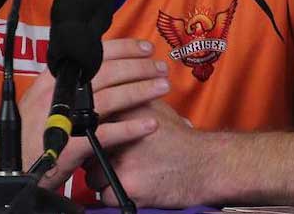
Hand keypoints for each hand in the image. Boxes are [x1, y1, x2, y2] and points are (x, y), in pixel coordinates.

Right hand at [18, 38, 170, 188]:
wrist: (8, 165)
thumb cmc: (28, 134)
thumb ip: (65, 85)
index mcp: (53, 79)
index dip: (122, 48)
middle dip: (138, 67)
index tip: (144, 48)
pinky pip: (107, 133)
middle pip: (106, 72)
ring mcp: (65, 117)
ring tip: (161, 88)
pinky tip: (149, 125)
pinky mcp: (71, 144)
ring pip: (110, 97)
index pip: (92, 55)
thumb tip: (93, 72)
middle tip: (160, 67)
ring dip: (140, 91)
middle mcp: (59, 93)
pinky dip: (130, 128)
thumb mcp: (42, 100)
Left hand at [84, 100, 225, 206]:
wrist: (205, 165)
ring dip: (101, 177)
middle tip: (106, 158)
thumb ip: (131, 101)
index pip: (90, 123)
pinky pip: (104, 195)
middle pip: (88, 149)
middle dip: (94, 156)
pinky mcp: (128, 186)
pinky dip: (111, 195)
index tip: (92, 139)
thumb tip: (113, 98)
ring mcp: (122, 162)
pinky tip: (125, 188)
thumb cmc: (182, 140)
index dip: (90, 133)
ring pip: (92, 175)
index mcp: (124, 114)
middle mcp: (119, 136)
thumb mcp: (156, 109)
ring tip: (117, 174)